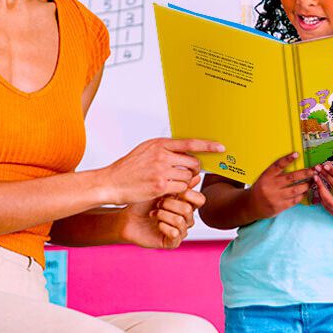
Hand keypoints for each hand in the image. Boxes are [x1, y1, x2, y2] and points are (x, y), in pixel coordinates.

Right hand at [100, 138, 223, 204]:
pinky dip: (178, 190)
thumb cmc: (128, 168)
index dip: (208, 145)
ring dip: (185, 181)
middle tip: (186, 174)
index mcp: (159, 144)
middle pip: (193, 162)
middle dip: (193, 170)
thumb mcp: (145, 150)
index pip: (190, 143)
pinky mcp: (160, 186)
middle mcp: (162, 155)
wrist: (112, 182)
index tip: (221, 147)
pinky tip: (168, 189)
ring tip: (172, 182)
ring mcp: (162, 171)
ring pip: (188, 177)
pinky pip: (180, 188)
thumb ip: (164, 149)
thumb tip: (183, 150)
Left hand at [119, 176, 204, 248]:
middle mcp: (185, 219)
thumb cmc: (143, 204)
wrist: (128, 218)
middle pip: (189, 209)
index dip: (188, 194)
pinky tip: (156, 223)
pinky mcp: (172, 242)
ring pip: (180, 220)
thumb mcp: (161, 190)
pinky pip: (174, 233)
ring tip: (154, 213)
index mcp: (186, 204)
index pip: (199, 199)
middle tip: (158, 203)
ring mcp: (180, 231)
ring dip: (164, 214)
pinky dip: (163, 225)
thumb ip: (178, 185)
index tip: (174, 191)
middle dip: (170, 203)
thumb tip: (196, 176)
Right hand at [246, 153, 317, 219]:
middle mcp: (271, 186)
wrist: (252, 206)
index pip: (277, 165)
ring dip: (306, 185)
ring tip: (312, 181)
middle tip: (314, 170)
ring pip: (296, 190)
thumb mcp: (264, 178)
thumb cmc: (260, 189)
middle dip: (305, 173)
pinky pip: (294, 200)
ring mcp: (275, 197)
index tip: (296, 154)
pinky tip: (306, 191)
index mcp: (266, 177)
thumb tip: (292, 164)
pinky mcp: (280, 207)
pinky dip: (302, 195)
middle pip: (291, 178)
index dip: (287, 159)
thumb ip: (275, 173)